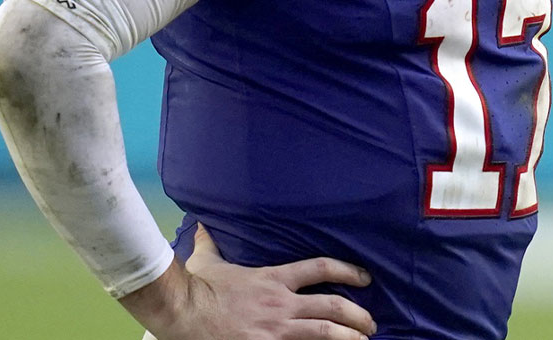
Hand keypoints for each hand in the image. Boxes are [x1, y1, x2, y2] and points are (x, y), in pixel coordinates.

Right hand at [119, 223, 377, 339]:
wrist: (182, 312)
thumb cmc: (196, 288)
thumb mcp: (207, 260)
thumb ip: (210, 243)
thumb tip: (201, 224)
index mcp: (273, 279)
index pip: (320, 268)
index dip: (348, 270)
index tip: (365, 277)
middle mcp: (281, 304)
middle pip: (333, 306)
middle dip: (358, 315)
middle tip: (370, 323)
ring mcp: (276, 329)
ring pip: (326, 333)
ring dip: (350, 338)